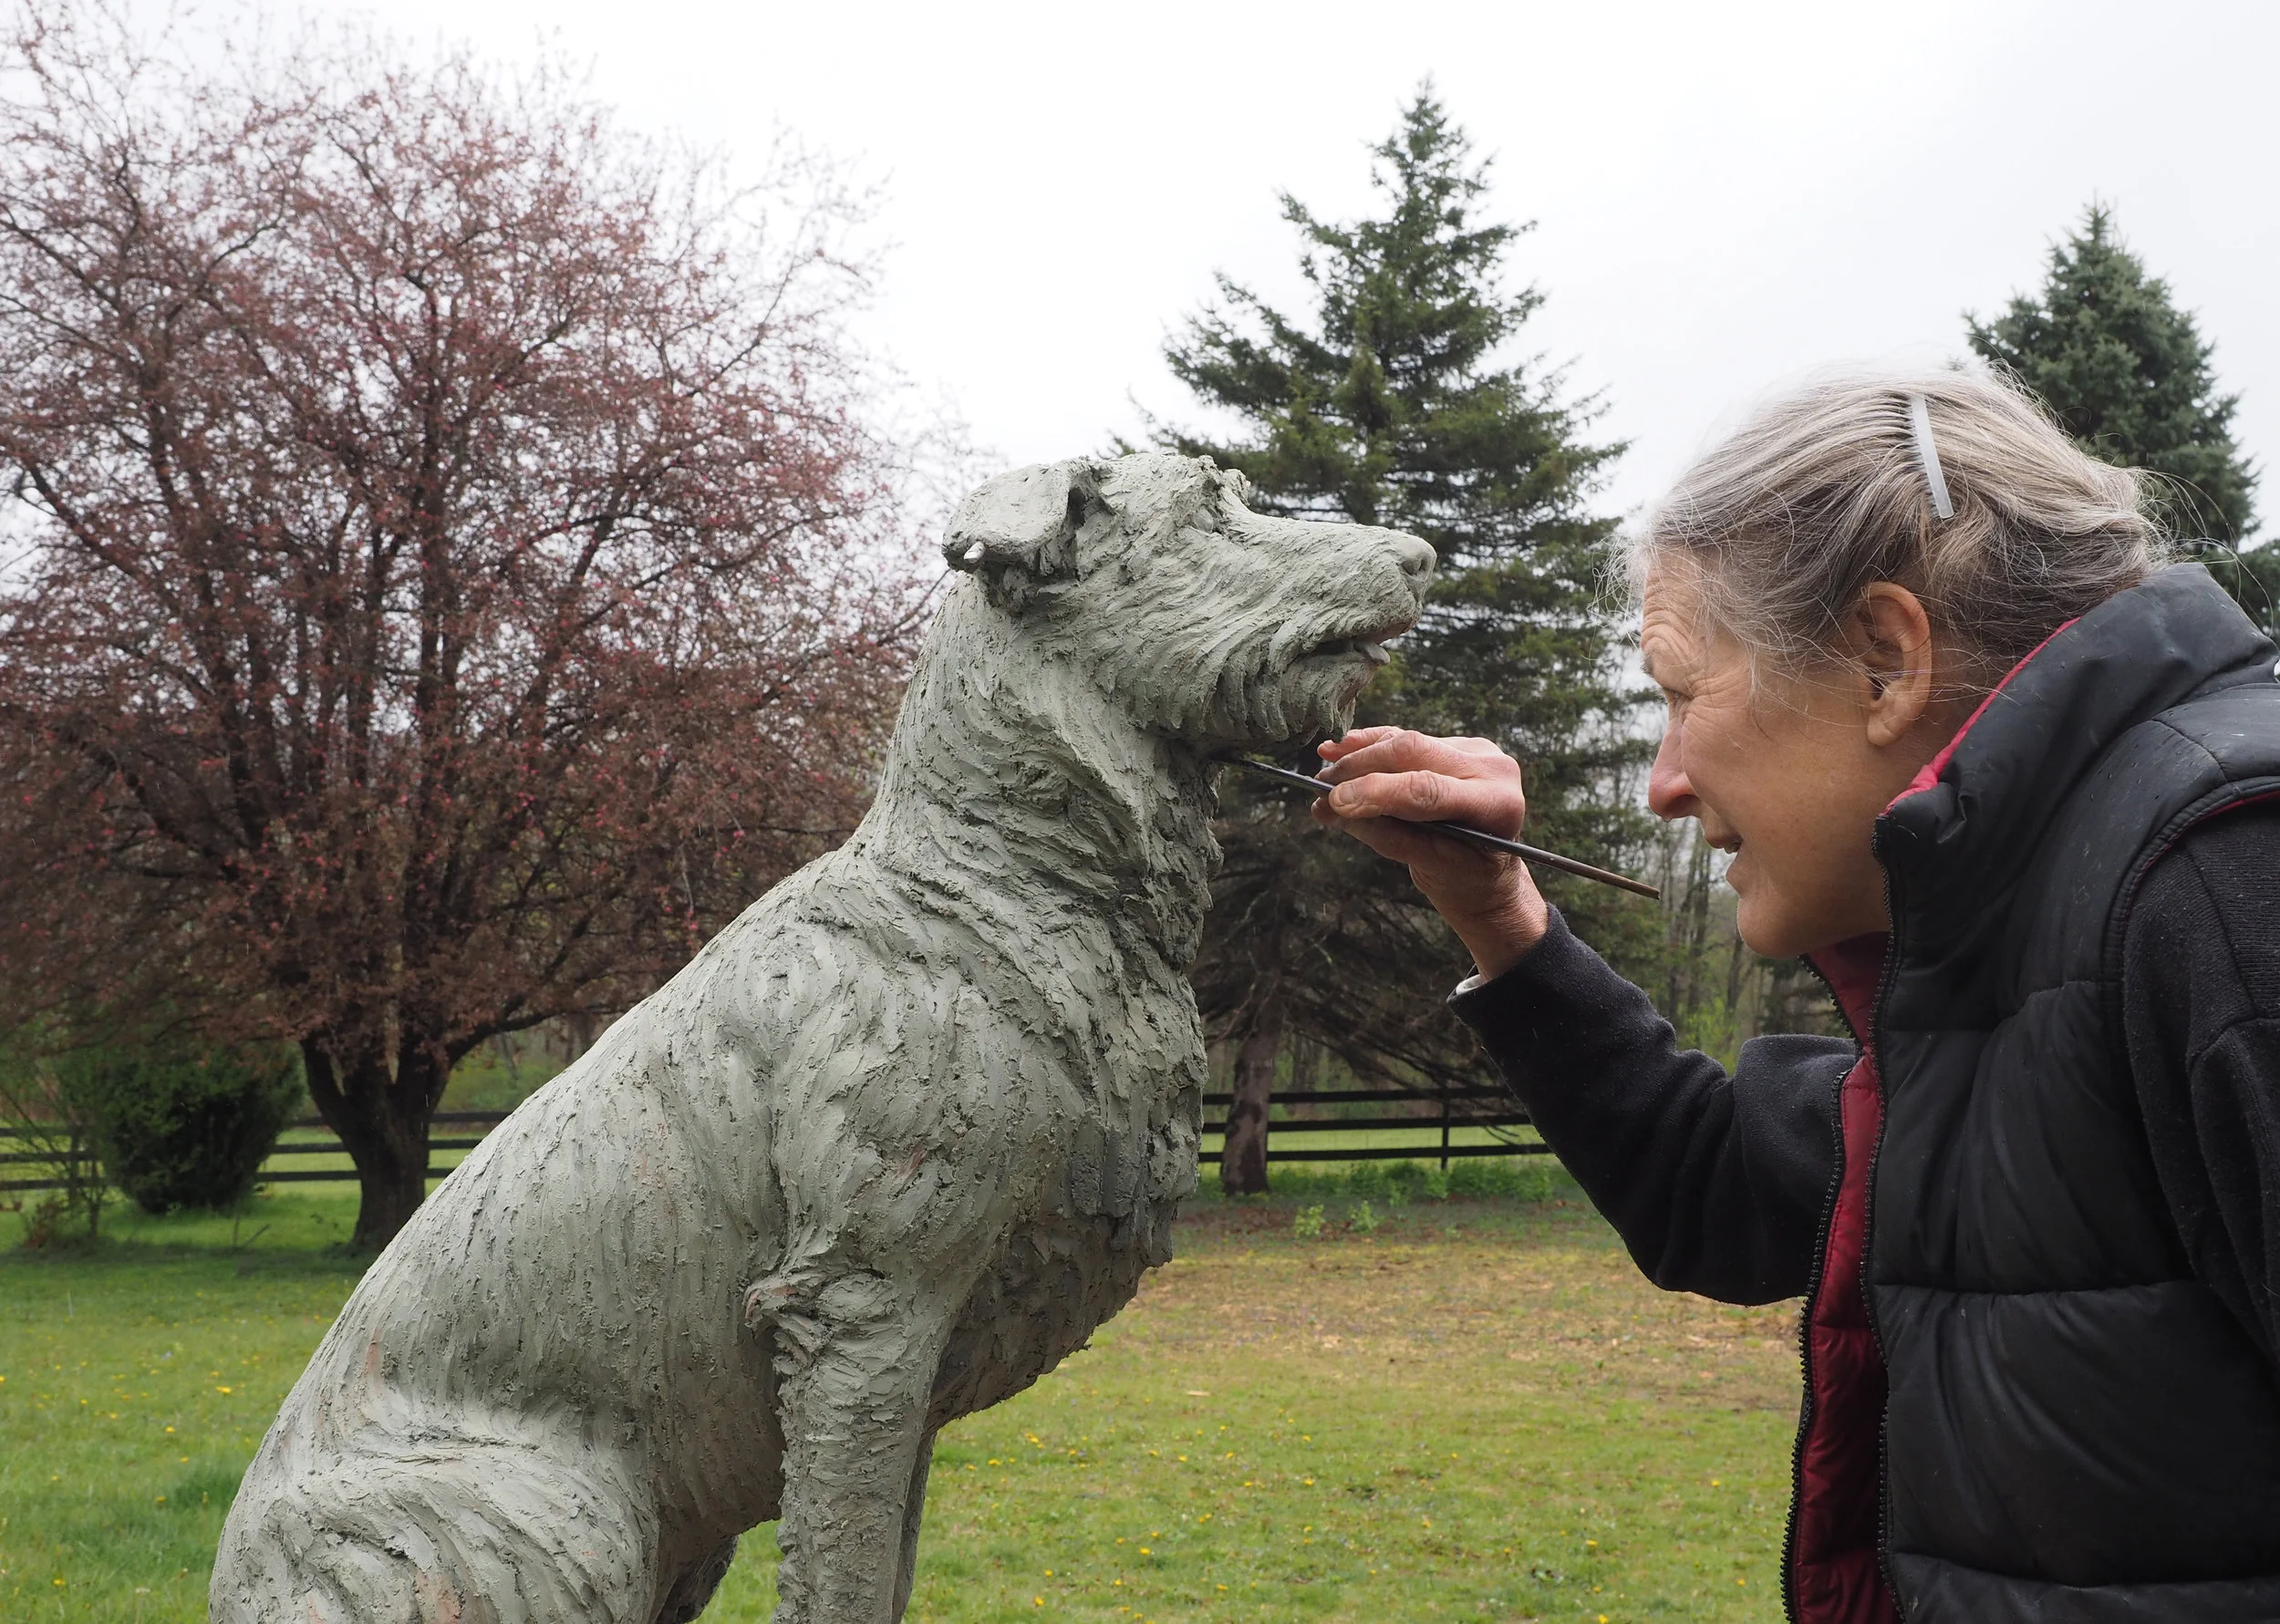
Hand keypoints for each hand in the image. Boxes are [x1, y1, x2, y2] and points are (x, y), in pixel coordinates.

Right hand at [1311, 727, 1550, 979]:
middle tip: (1322, 787)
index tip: (1334, 801)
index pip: (1427, 789)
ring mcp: (1477, 750)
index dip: (1375, 792)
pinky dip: (1370, 745)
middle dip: (1360, 768)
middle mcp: (1493, 768)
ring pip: (1405, 742)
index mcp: (1497, 804)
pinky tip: (1340, 748)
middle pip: (1413, 752)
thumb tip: (1332, 810)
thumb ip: (1385, 836)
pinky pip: (1406, 739)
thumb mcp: (1430, 868)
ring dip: (1359, 756)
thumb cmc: (1466, 876)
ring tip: (1325, 772)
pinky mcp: (1456, 744)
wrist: (1488, 868)